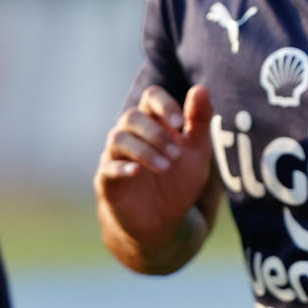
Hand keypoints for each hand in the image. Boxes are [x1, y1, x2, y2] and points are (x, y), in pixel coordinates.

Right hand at [96, 85, 214, 250]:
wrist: (165, 220)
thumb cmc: (180, 179)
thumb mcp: (198, 151)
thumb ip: (200, 121)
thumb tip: (200, 88)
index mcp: (155, 123)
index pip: (151, 97)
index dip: (164, 105)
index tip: (180, 124)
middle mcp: (132, 135)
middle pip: (132, 116)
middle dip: (156, 133)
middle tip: (177, 154)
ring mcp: (116, 157)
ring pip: (118, 138)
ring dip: (144, 150)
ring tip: (166, 166)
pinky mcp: (107, 181)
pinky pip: (106, 168)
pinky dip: (122, 167)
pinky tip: (137, 172)